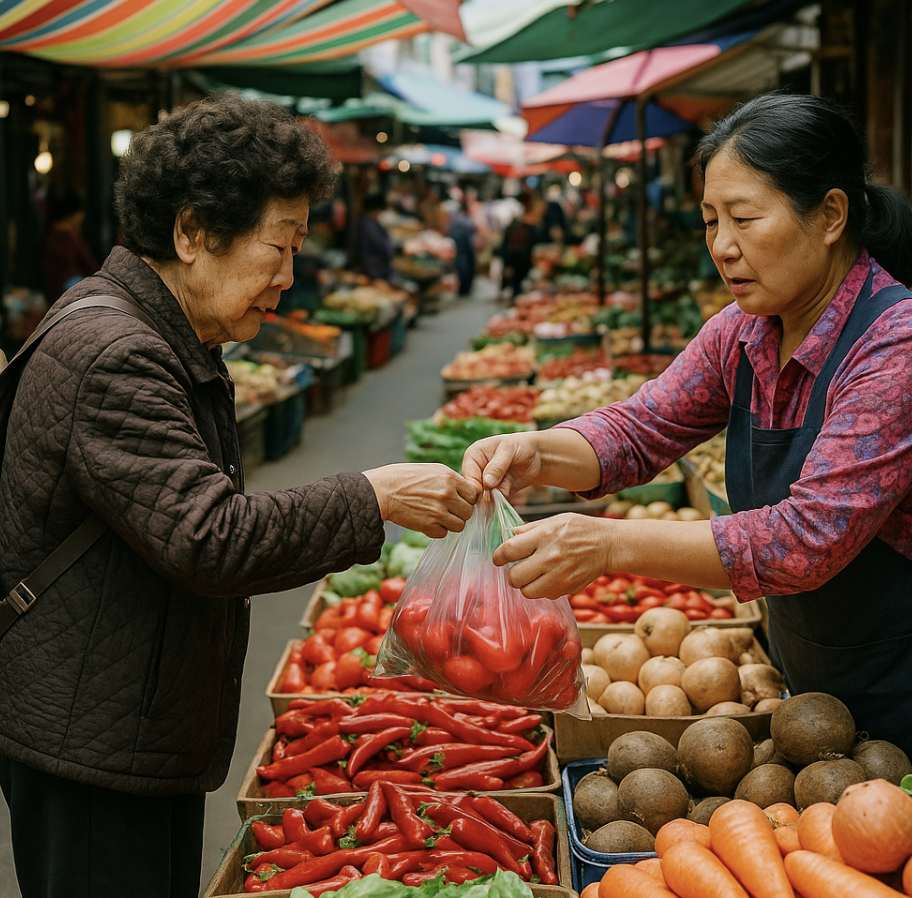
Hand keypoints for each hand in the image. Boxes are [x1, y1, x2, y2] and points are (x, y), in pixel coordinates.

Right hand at [363, 463, 476, 538]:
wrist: (382, 491)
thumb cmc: (406, 478)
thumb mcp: (432, 470)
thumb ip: (453, 480)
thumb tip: (469, 492)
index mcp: (449, 478)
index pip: (473, 494)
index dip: (466, 498)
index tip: (458, 499)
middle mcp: (447, 495)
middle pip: (468, 512)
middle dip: (460, 512)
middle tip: (448, 509)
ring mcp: (438, 512)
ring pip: (459, 525)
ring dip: (451, 523)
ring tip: (438, 515)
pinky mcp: (428, 526)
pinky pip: (444, 534)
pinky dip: (437, 530)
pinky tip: (428, 520)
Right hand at [461, 432, 541, 497]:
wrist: (536, 455)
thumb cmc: (520, 445)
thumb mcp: (509, 450)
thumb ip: (497, 466)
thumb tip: (487, 483)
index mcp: (474, 455)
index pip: (468, 473)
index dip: (473, 483)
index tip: (481, 490)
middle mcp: (477, 470)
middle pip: (474, 488)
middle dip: (484, 493)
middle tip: (498, 489)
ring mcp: (486, 482)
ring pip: (484, 496)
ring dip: (494, 497)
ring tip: (508, 483)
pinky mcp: (496, 492)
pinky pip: (495, 501)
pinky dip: (502, 499)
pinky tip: (510, 487)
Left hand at [493, 513, 613, 599]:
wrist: (608, 545)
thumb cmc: (580, 529)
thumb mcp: (554, 520)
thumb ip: (530, 529)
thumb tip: (510, 536)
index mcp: (544, 536)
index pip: (509, 550)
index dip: (498, 556)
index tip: (498, 558)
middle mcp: (550, 558)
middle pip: (515, 577)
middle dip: (512, 573)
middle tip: (518, 568)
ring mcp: (559, 576)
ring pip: (527, 591)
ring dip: (526, 584)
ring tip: (534, 574)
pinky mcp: (567, 589)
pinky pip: (544, 595)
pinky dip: (543, 589)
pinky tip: (550, 577)